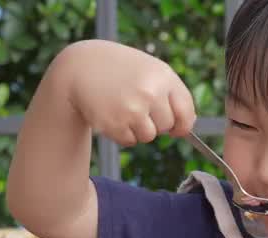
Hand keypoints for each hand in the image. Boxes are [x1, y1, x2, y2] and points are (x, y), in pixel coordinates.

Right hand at [59, 39, 195, 145]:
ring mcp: (132, 109)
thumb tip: (186, 127)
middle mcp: (151, 93)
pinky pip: (129, 141)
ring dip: (138, 129)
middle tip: (137, 105)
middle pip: (167, 127)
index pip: (186, 114)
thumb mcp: (151, 71)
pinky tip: (112, 113)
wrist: (81, 66)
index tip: (177, 129)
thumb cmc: (122, 70)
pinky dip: (122, 133)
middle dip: (155, 122)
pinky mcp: (115, 124)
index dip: (182, 125)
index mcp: (164, 77)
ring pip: (148, 136)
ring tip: (123, 108)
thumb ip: (172, 95)